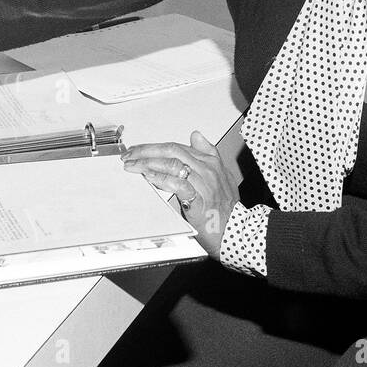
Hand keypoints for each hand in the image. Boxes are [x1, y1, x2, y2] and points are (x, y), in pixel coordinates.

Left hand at [122, 131, 240, 254]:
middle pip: (173, 150)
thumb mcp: (222, 175)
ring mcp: (204, 183)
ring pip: (172, 164)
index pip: (178, 146)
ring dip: (148, 163)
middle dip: (148, 151)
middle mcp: (208, 169)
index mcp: (211, 162)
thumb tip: (196, 135)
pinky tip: (148, 177)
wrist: (236, 231)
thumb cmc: (226, 208)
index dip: (156, 146)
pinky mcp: (199, 199)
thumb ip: (209, 154)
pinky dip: (160, 178)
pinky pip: (176, 183)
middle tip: (130, 154)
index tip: (140, 149)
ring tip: (133, 165)